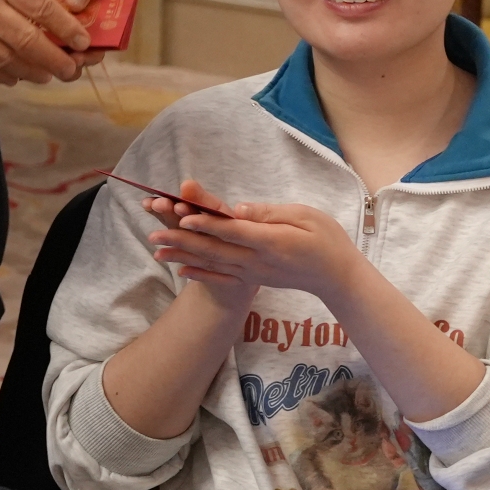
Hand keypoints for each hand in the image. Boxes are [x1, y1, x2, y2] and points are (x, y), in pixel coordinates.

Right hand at [0, 0, 88, 82]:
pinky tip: (17, 75)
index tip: (83, 42)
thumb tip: (73, 1)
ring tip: (47, 74)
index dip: (67, 29)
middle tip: (71, 69)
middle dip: (54, 60)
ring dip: (31, 72)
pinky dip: (3, 75)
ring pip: (5, 60)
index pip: (42, 8)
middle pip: (26, 41)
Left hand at [143, 186, 358, 302]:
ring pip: (212, 264)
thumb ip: (270, 213)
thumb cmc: (326, 239)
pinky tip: (181, 270)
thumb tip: (238, 209)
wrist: (336, 277)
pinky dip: (200, 275)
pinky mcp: (254, 280)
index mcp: (271, 241)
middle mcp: (257, 261)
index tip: (181, 216)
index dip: (205, 223)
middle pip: (214, 249)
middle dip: (182, 241)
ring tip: (157, 251)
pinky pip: (222, 279)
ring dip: (183, 257)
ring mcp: (254, 273)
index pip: (232, 231)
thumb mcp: (306, 216)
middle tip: (154, 234)